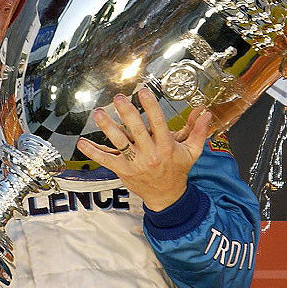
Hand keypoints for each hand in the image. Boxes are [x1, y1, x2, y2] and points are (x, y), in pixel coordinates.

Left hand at [76, 87, 211, 210]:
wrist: (166, 196)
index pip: (158, 123)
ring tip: (98, 114)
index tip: (143, 91)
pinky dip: (93, 152)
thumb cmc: (178, 170)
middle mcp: (150, 154)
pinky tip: (81, 142)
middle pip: (136, 131)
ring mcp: (134, 163)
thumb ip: (198, 131)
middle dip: (126, 113)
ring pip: (119, 143)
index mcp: (166, 147)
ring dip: (107, 128)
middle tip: (118, 98)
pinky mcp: (122, 170)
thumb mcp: (192, 152)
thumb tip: (205, 112)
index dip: (150, 107)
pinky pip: (106, 160)